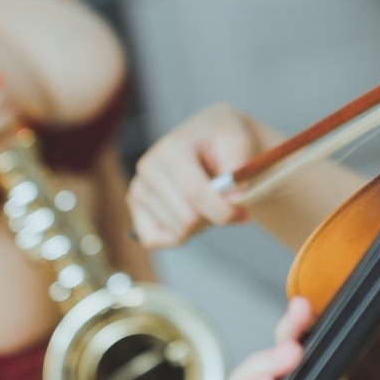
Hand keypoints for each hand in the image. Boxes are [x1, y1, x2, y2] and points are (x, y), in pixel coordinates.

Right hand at [129, 103, 264, 247]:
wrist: (212, 139)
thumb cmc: (225, 142)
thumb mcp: (240, 143)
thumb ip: (239, 170)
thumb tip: (233, 198)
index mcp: (171, 148)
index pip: (195, 194)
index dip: (223, 211)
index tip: (244, 213)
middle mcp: (148, 167)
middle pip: (187, 219)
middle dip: (215, 218)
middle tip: (230, 205)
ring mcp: (139, 188)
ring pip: (176, 232)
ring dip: (201, 224)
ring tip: (209, 201)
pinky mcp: (135, 208)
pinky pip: (155, 240)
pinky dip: (179, 236)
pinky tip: (191, 213)